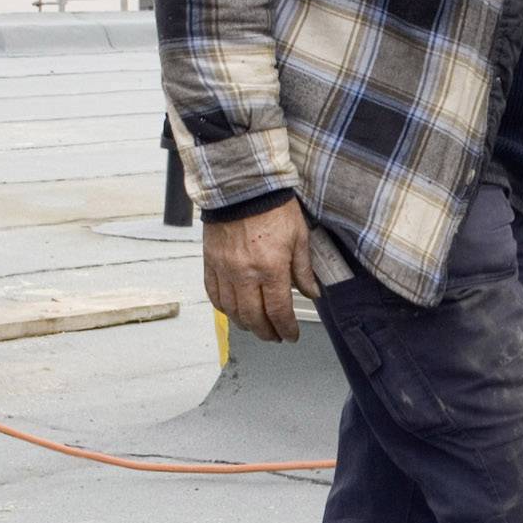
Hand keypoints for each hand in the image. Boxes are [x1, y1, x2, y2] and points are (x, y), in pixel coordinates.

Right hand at [203, 200, 318, 341]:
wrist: (242, 186)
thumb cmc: (273, 207)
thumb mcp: (298, 237)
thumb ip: (303, 270)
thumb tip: (312, 293)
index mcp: (270, 268)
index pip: (278, 311)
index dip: (286, 328)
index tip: (291, 335)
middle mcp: (245, 274)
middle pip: (254, 317)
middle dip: (267, 332)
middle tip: (275, 336)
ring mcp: (224, 270)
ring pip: (232, 311)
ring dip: (246, 324)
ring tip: (256, 327)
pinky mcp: (210, 262)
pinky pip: (214, 294)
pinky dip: (224, 308)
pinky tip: (233, 311)